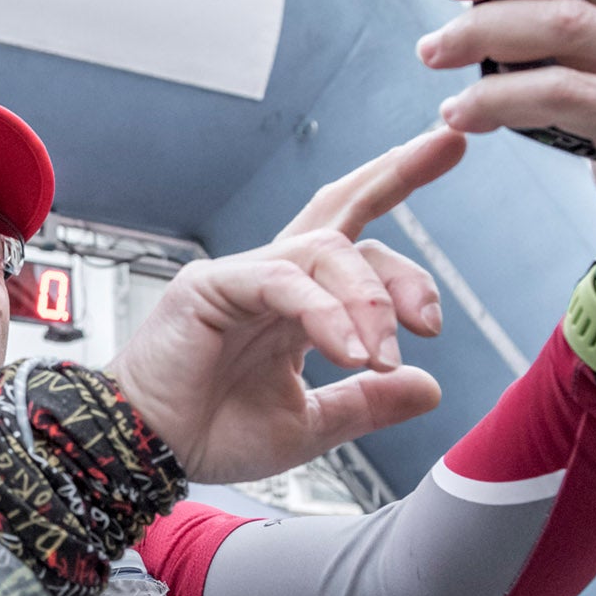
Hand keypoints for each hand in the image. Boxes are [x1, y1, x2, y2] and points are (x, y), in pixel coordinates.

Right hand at [113, 127, 463, 481]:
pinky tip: (350, 354)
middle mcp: (274, 279)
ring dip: (372, 299)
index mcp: (297, 305)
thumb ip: (368, 403)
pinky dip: (326, 314)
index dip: (404, 246)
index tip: (438, 297)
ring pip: (327, 250)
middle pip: (341, 207)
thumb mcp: (311, 423)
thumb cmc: (211, 432)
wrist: (146, 452)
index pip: (357, 246)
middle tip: (450, 143)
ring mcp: (242, 277)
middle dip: (399, 170)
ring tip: (382, 356)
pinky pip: (284, 282)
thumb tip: (431, 386)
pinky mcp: (210, 286)